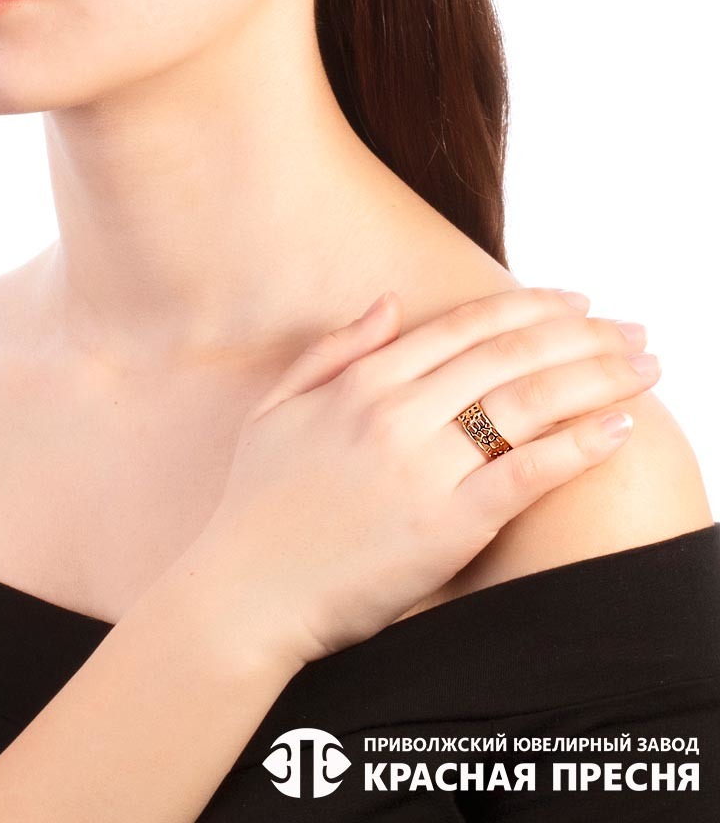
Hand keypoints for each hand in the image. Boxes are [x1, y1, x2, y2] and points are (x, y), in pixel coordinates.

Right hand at [185, 286, 657, 668]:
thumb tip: (388, 301)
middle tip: (632, 328)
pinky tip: (622, 426)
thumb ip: (332, 351)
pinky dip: (582, 445)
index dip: (531, 306)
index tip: (577, 301)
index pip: (465, 326)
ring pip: (530, 402)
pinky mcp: (448, 525)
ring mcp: (423, 468)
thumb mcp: (274, 410)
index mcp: (361, 382)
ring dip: (599, 376)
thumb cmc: (256, 505)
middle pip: (511, 354)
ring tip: (646, 366)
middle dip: (584, 334)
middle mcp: (396, 412)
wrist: (247, 592)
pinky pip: (530, 472)